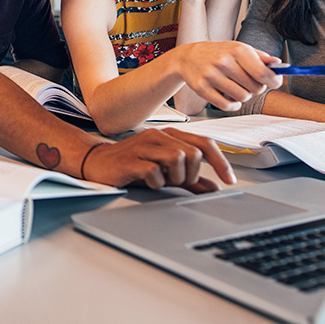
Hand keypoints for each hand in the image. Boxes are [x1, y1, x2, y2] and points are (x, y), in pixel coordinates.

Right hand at [83, 128, 235, 190]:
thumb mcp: (165, 172)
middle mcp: (158, 136)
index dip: (221, 162)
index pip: (204, 143)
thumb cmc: (132, 165)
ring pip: (178, 159)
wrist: (96, 163)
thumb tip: (213, 188)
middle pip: (193, 153)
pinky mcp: (130, 160)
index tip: (228, 180)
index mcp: (169, 135)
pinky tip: (148, 182)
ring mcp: (143, 146)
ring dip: (175, 178)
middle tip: (179, 183)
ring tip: (163, 181)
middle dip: (192, 174)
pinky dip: (156, 182)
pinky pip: (155, 172)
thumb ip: (189, 179)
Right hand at [173, 42, 283, 111]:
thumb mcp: (238, 48)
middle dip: (257, 88)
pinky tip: (231, 98)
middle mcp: (223, 62)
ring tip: (237, 88)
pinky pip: (227, 106)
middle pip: (255, 88)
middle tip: (250, 83)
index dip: (274, 81)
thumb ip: (260, 57)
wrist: (188, 57)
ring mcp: (211, 76)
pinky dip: (233, 105)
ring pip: (242, 98)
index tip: (275, 82)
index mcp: (236, 50)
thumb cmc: (218, 53)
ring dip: (244, 96)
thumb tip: (279, 64)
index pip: (262, 73)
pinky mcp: (202, 89)